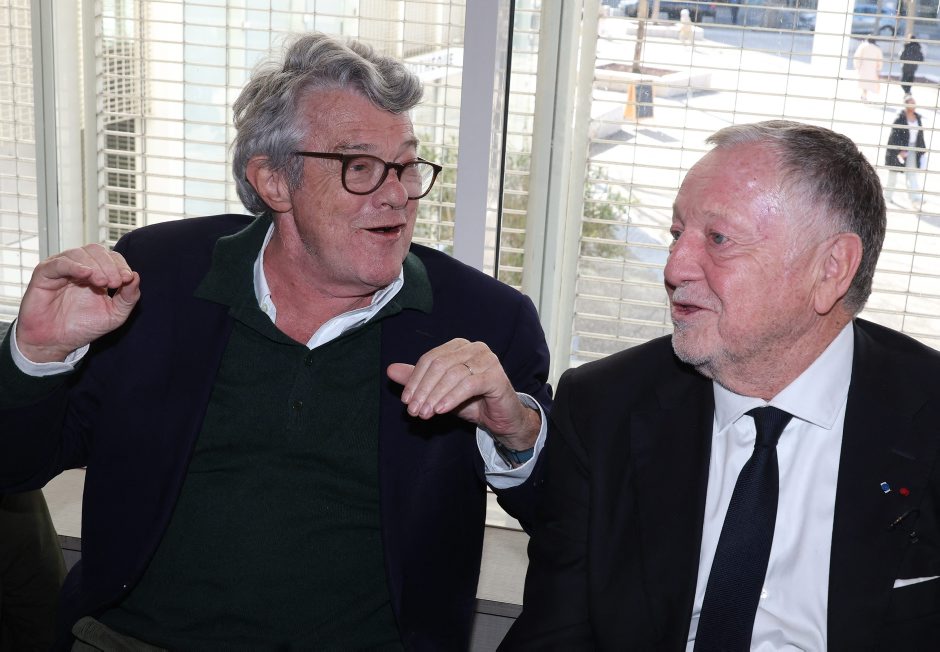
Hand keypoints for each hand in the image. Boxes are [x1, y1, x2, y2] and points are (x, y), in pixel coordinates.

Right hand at [15, 244, 140, 362]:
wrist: (56, 342)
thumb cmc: (83, 327)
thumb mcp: (115, 315)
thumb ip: (129, 297)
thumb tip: (137, 276)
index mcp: (97, 273)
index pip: (112, 257)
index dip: (121, 265)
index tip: (127, 278)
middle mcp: (79, 267)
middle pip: (97, 251)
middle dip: (110, 265)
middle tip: (115, 282)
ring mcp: (61, 268)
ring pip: (79, 253)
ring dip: (95, 265)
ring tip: (101, 282)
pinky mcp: (44, 274)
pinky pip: (59, 263)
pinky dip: (74, 265)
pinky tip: (85, 273)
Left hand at [387, 338, 540, 450]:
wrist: (502, 418)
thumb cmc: (473, 402)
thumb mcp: (440, 392)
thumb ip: (419, 381)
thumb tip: (391, 370)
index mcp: (459, 346)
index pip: (430, 359)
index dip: (415, 380)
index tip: (406, 401)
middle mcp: (474, 348)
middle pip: (439, 365)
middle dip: (423, 389)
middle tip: (414, 411)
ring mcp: (487, 359)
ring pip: (452, 375)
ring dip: (435, 396)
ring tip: (425, 413)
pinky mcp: (496, 375)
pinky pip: (468, 385)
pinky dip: (451, 397)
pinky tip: (441, 410)